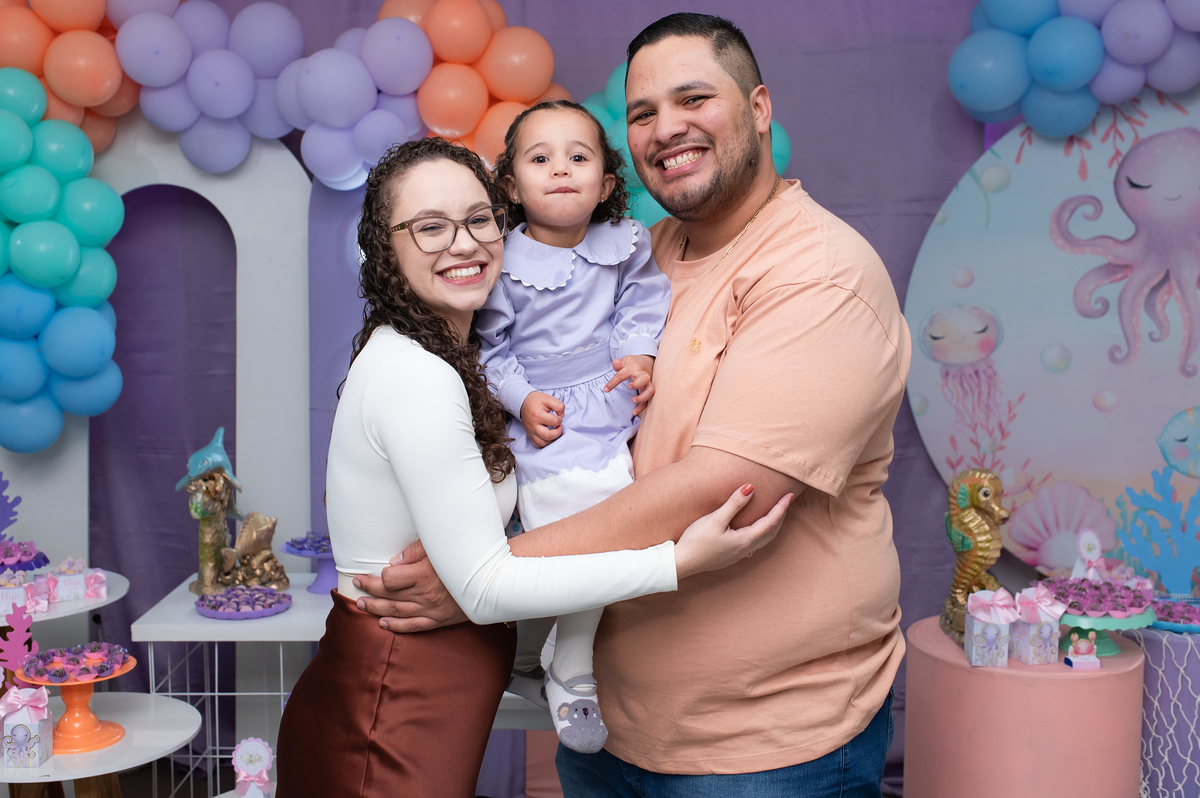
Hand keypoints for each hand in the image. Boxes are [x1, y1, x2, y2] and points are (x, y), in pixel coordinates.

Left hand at [353, 540, 467, 632]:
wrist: (492, 581)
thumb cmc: (465, 560)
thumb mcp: (441, 547)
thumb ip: (416, 551)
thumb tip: (394, 561)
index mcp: (424, 574)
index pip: (390, 578)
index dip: (380, 575)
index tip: (378, 571)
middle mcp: (425, 595)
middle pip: (388, 595)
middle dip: (369, 590)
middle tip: (357, 584)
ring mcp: (431, 610)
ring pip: (396, 612)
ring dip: (375, 608)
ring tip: (361, 604)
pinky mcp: (438, 620)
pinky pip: (412, 626)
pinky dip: (396, 626)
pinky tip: (383, 623)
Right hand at [520, 391, 563, 447]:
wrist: (524, 403)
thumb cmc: (536, 401)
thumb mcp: (548, 398)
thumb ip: (558, 405)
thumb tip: (562, 415)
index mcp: (537, 415)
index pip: (554, 422)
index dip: (560, 419)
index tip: (559, 416)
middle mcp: (533, 425)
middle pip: (548, 436)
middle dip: (558, 433)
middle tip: (559, 427)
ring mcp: (530, 432)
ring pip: (543, 443)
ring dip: (552, 439)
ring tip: (555, 432)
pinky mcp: (529, 435)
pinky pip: (537, 445)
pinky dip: (545, 443)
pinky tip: (549, 437)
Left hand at [603, 355, 654, 415]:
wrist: (646, 362)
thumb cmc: (633, 363)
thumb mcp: (625, 361)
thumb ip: (618, 364)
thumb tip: (615, 362)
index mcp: (634, 367)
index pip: (622, 375)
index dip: (613, 382)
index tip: (605, 389)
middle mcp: (642, 375)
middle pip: (644, 378)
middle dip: (637, 383)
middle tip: (629, 387)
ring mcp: (647, 383)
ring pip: (650, 390)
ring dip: (642, 397)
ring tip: (633, 400)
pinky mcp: (648, 390)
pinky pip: (648, 400)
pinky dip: (642, 407)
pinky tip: (634, 412)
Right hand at [673, 485, 792, 579]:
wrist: (682, 563)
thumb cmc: (697, 541)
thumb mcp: (715, 520)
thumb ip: (734, 504)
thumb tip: (750, 488)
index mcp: (745, 540)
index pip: (770, 521)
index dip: (781, 507)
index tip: (790, 495)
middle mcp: (745, 549)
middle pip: (771, 532)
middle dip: (780, 516)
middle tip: (786, 502)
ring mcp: (738, 554)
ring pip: (763, 539)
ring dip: (772, 525)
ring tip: (774, 513)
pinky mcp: (730, 555)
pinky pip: (753, 543)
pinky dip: (761, 532)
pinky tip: (754, 527)